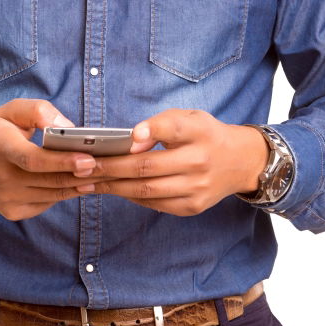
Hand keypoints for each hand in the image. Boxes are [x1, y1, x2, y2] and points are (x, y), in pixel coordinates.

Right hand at [0, 99, 98, 220]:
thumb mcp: (10, 110)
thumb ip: (38, 110)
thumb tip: (67, 127)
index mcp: (0, 148)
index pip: (33, 160)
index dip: (63, 161)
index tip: (89, 159)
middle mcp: (2, 178)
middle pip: (49, 180)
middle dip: (84, 174)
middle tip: (112, 166)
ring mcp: (7, 199)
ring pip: (53, 194)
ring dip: (81, 185)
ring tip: (106, 174)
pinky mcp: (13, 211)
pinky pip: (48, 202)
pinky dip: (67, 192)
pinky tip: (83, 182)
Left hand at [75, 109, 268, 215]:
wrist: (240, 162)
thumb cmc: (205, 135)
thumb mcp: (190, 117)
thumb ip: (161, 124)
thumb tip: (132, 139)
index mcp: (199, 133)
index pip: (174, 128)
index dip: (150, 130)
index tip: (129, 136)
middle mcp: (200, 163)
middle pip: (148, 168)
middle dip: (111, 168)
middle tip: (84, 166)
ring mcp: (197, 189)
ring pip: (147, 191)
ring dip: (113, 187)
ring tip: (88, 182)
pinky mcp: (192, 207)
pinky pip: (154, 204)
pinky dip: (131, 196)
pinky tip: (113, 189)